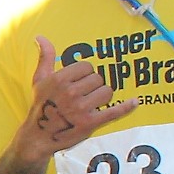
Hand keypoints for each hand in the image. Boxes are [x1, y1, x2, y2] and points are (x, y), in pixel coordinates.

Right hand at [13, 37, 136, 168]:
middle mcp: (70, 93)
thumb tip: (40, 37)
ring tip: (90, 103)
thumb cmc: (41, 105)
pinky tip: (135, 102)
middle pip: (98, 79)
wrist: (38, 136)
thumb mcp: (39, 80)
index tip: (77, 83)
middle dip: (92, 86)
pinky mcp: (90, 123)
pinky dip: (126, 107)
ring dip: (101, 97)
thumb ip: (45, 57)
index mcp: (59, 80)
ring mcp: (81, 109)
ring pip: (107, 92)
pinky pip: (113, 111)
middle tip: (81, 96)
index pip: (86, 67)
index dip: (84, 74)